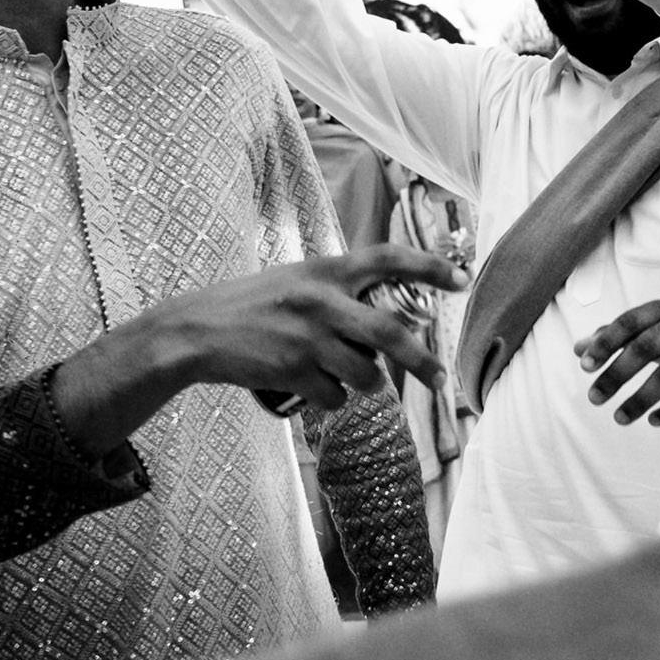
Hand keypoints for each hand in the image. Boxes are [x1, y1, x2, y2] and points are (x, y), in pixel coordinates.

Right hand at [150, 242, 465, 409]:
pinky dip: (333, 400)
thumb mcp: (298, 280)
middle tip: (440, 378)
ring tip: (351, 378)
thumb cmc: (253, 305)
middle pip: (391, 333)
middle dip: (422, 361)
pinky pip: (335, 397)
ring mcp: (308, 337)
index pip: (389, 258)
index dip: (431, 267)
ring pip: (367, 375)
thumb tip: (390, 316)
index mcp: (327, 270)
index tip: (463, 280)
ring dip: (368, 385)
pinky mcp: (293, 371)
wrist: (196, 332)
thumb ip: (339, 290)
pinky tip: (316, 390)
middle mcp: (322, 300)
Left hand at [575, 301, 659, 426]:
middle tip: (594, 398)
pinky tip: (654, 421)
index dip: (606, 343)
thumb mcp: (651, 323)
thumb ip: (615, 335)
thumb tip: (578, 349)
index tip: (585, 366)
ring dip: (641, 399)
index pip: (629, 322)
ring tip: (619, 418)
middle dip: (617, 375)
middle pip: (646, 349)